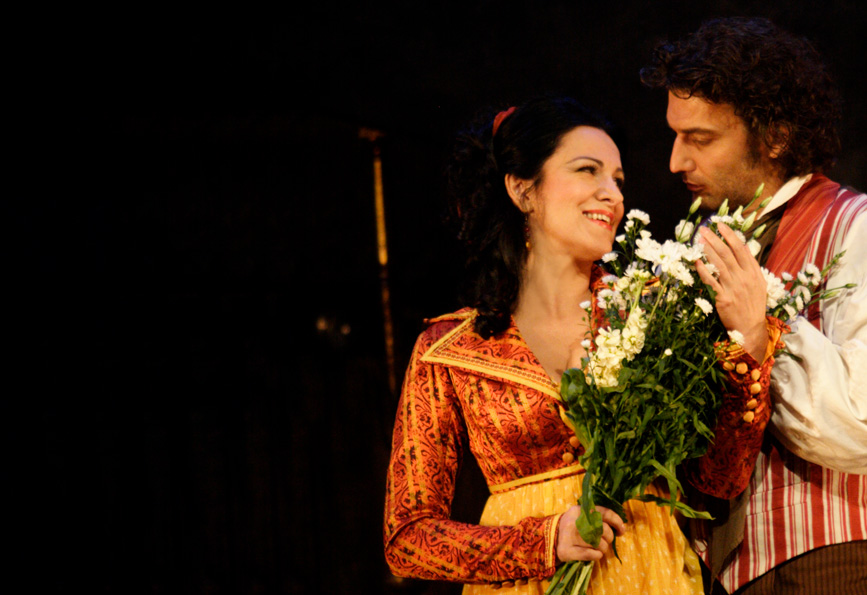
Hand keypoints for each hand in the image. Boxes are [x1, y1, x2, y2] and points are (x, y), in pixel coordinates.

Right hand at [556, 505, 624, 561]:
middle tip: (606, 541)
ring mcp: (569, 536)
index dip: (617, 522)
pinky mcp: (566, 551)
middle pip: (603, 529)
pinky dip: (597, 555)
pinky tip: (594, 554)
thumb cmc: (572, 528)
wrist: (550, 539)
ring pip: (598, 544)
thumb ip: (597, 518)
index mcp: (580, 510)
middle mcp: (574, 521)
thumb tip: (620, 526)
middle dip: (609, 537)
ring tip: (599, 548)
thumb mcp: (581, 517)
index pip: (604, 512)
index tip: (621, 530)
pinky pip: (591, 554)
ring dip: (603, 548)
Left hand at [695, 223, 768, 360]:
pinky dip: (704, 271)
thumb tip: (743, 248)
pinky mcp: (723, 298)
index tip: (720, 225)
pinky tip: (697, 262)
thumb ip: (750, 267)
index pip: (741, 249)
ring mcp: (734, 288)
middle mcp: (744, 278)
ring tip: (699, 239)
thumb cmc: (752, 305)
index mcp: (754, 273)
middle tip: (703, 229)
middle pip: (728, 254)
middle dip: (715, 239)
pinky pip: (711, 282)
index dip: (730, 236)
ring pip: (719, 264)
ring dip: (708, 250)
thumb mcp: (758, 284)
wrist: (751, 328)